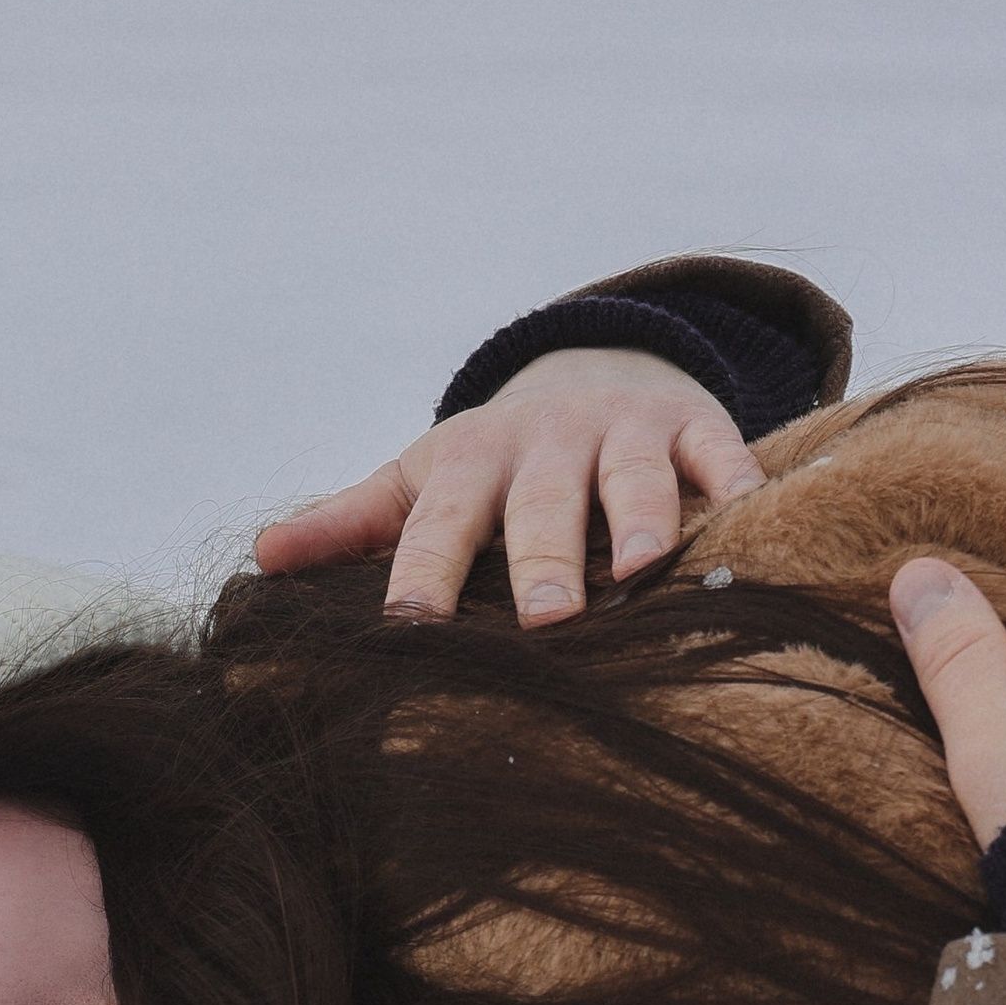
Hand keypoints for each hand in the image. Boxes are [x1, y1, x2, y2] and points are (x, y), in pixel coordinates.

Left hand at [253, 349, 762, 625]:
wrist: (593, 375)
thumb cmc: (498, 461)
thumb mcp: (422, 478)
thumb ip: (350, 523)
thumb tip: (258, 557)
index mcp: (471, 463)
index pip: (441, 524)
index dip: (425, 573)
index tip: (408, 628)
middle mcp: (547, 444)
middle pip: (543, 506)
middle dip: (544, 559)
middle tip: (545, 620)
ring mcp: (624, 432)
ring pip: (635, 478)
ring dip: (643, 521)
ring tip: (645, 571)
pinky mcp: (693, 426)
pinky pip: (720, 452)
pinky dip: (735, 483)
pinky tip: (747, 517)